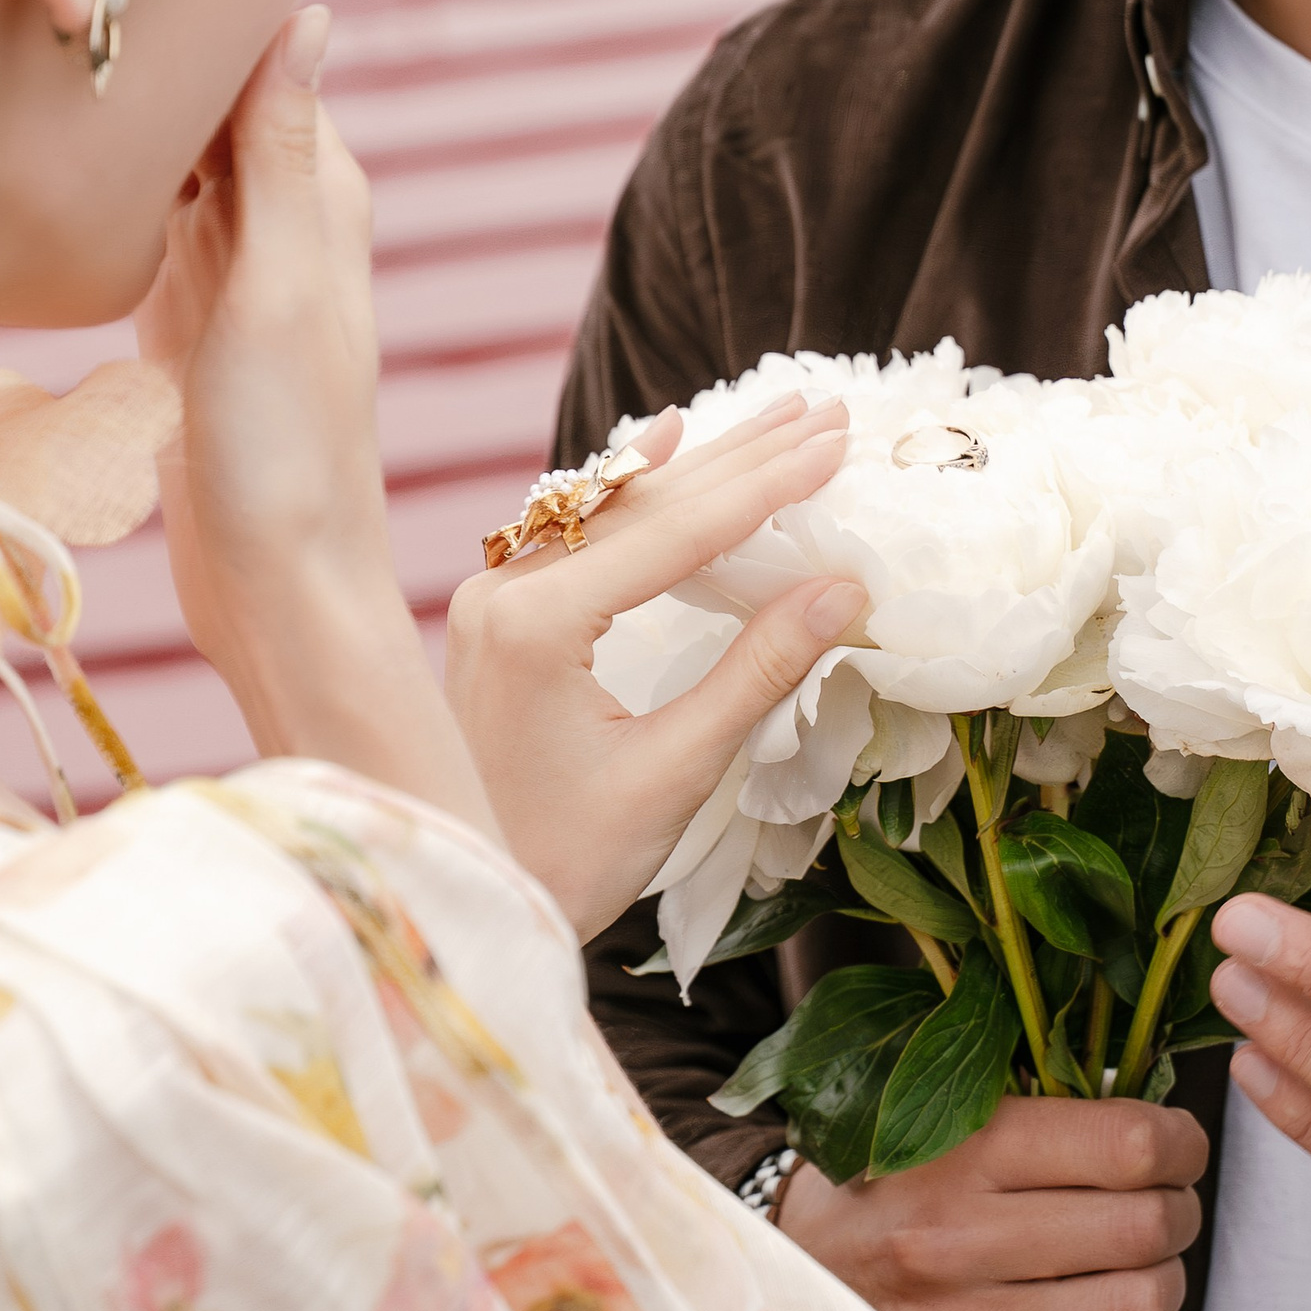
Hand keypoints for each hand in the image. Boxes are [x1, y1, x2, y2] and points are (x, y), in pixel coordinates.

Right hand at [136, 11, 463, 794]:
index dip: (203, 10)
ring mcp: (234, 281)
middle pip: (213, 112)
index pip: (263, 66)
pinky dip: (118, 201)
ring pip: (177, 170)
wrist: (276, 591)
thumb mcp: (283, 286)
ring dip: (129, 128)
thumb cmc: (290, 449)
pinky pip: (152, 238)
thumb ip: (286, 155)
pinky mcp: (190, 333)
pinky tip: (63, 168)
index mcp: (322, 200)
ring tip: (47, 59)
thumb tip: (312, 14)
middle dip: (154, 64)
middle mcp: (285, 229)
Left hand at [444, 394, 865, 938]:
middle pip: (647, 506)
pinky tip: (665, 438)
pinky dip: (633, 489)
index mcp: (538, 624)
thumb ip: (757, 672)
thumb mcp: (675, 771)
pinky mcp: (498, 615)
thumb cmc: (566, 860)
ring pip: (615, 511)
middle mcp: (503, 592)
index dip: (766, 488)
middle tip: (825, 410)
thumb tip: (844, 589)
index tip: (836, 443)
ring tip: (778, 418)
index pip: (678, 535)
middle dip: (744, 458)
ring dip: (702, 465)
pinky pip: (577, 531)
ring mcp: (492, 598)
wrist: (466, 900)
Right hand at [777, 1093, 1206, 1310]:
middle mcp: (959, 1244)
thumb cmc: (872, 1186)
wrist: (762, 1279)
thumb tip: (1146, 1101)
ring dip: (1164, 1285)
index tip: (1176, 1146)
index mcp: (960, 1151)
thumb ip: (1029, 1094)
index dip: (1180, 1142)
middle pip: (1142, 1228)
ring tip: (1143, 1265)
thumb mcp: (931, 1107)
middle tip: (1163, 1202)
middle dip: (1176, 1209)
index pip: (1129, 1145)